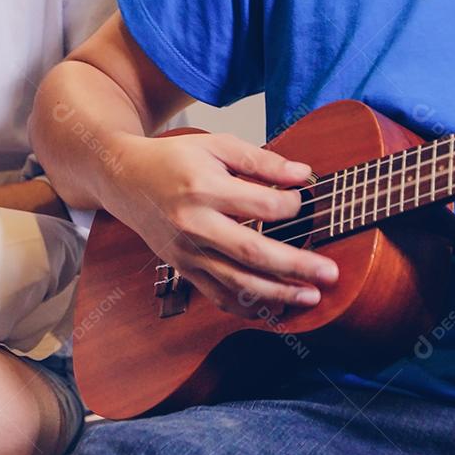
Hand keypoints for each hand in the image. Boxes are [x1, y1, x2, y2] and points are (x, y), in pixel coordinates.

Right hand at [101, 132, 339, 316]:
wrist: (125, 180)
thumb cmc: (174, 159)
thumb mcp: (217, 145)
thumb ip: (261, 160)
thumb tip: (302, 175)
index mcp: (204, 189)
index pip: (261, 205)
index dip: (292, 206)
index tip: (305, 201)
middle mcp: (194, 225)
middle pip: (252, 252)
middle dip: (295, 266)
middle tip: (330, 274)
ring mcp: (187, 252)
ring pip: (236, 282)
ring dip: (277, 294)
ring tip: (310, 297)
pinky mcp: (182, 268)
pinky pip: (217, 295)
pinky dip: (246, 307)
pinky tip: (274, 309)